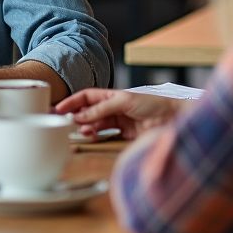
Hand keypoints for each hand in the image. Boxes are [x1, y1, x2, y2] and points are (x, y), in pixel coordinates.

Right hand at [55, 88, 181, 139]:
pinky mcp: (125, 134)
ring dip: (86, 128)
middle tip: (64, 124)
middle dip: (76, 117)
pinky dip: (97, 136)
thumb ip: (102, 109)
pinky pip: (106, 135)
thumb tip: (81, 116)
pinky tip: (92, 137)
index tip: (58, 109)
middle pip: (89, 112)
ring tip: (80, 132)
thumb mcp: (123, 101)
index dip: (72, 102)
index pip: (86, 97)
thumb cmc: (152, 104)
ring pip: (95, 125)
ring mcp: (118, 121)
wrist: (173, 119)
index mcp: (112, 95)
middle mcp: (113, 108)